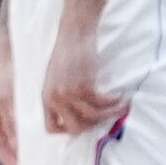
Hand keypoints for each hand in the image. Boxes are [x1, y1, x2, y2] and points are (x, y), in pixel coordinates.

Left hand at [42, 0, 124, 134]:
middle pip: (75, 128)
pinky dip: (114, 101)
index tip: (83, 123)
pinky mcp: (83, 85)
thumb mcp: (55, 80)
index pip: (51, 128)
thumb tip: (77, 115)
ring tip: (120, 105)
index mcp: (46, 99)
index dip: (68, 130)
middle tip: (104, 114)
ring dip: (110, 113)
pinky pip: (102, 103)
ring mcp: (68, 93)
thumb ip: (60, 98)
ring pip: (92, 117)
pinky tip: (119, 95)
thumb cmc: (67, 55)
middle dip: (93, 124)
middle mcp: (54, 99)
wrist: (73, 33)